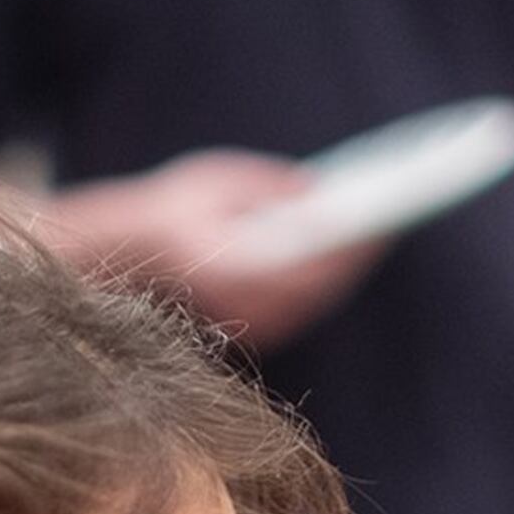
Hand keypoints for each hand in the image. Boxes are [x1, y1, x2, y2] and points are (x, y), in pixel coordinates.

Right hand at [60, 150, 387, 345]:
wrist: (118, 261)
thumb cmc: (163, 212)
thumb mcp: (214, 182)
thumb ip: (267, 186)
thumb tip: (320, 192)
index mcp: (231, 273)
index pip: (310, 263)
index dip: (352, 241)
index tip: (386, 214)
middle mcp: (243, 310)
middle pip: (322, 283)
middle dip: (359, 249)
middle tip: (396, 210)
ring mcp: (249, 326)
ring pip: (317, 298)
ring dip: (348, 265)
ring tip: (380, 224)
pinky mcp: (254, 330)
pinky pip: (304, 304)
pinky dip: (329, 276)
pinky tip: (349, 246)